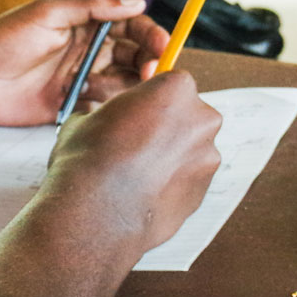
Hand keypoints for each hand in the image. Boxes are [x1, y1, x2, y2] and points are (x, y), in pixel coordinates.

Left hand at [0, 0, 169, 126]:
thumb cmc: (1, 39)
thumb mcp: (47, 13)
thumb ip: (91, 7)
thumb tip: (135, 3)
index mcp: (86, 25)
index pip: (132, 26)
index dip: (152, 35)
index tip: (164, 45)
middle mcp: (89, 51)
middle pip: (135, 56)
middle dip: (150, 63)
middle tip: (152, 73)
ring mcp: (81, 78)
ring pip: (123, 83)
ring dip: (130, 86)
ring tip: (118, 88)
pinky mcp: (72, 105)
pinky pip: (103, 107)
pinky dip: (109, 107)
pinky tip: (97, 104)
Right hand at [51, 71, 222, 251]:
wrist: (95, 214)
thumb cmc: (90, 160)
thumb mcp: (89, 118)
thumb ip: (114, 113)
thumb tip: (106, 120)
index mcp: (177, 89)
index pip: (173, 83)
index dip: (153, 99)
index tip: (139, 111)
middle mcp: (202, 118)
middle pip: (189, 115)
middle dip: (168, 127)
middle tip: (137, 144)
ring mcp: (208, 156)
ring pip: (191, 150)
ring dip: (171, 157)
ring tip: (137, 174)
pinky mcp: (204, 190)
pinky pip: (189, 179)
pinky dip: (173, 183)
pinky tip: (145, 193)